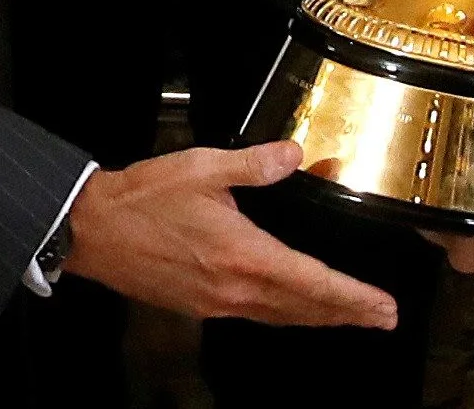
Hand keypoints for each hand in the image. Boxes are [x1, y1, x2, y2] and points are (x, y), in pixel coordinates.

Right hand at [62, 140, 398, 327]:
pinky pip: (255, 315)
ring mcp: (215, 302)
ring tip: (349, 316)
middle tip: (382, 318)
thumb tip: (293, 155)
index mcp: (243, 255)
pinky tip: (292, 308)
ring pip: (280, 316)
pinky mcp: (197, 304)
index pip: (313, 282)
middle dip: (347, 314)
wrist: (91, 230)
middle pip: (304, 308)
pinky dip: (285, 314)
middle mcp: (233, 288)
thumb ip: (253, 164)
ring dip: (318, 317)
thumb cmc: (142, 200)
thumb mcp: (202, 169)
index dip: (352, 296)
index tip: (382, 306)